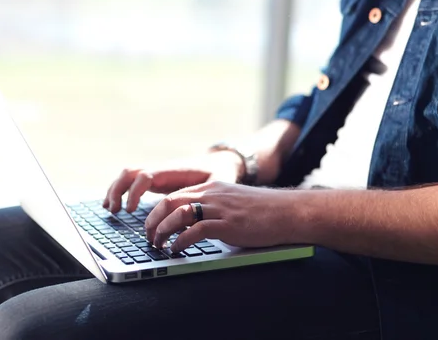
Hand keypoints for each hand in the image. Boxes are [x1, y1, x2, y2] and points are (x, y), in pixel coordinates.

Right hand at [103, 152, 243, 212]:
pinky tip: (114, 206)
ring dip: (115, 190)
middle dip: (118, 190)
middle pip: (130, 172)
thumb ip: (205, 194)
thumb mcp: (217, 182)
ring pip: (128, 176)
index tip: (131, 210)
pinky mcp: (155, 180)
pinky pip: (132, 182)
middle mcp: (160, 169)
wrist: (220, 162)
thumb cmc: (218, 174)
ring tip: (110, 210)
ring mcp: (156, 174)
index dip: (135, 192)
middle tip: (114, 211)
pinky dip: (120, 191)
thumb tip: (193, 211)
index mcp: (172, 170)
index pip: (146, 175)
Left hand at [144, 181, 298, 251]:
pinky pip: (196, 230)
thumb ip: (214, 208)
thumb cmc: (264, 211)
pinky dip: (181, 241)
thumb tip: (195, 225)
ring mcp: (220, 208)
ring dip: (162, 231)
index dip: (158, 211)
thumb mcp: (233, 202)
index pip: (175, 194)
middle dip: (153, 220)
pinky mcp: (228, 224)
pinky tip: (177, 250)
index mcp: (212, 187)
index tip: (152, 225)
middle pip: (170, 201)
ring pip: (178, 214)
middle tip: (148, 237)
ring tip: (158, 245)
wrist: (289, 211)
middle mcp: (212, 194)